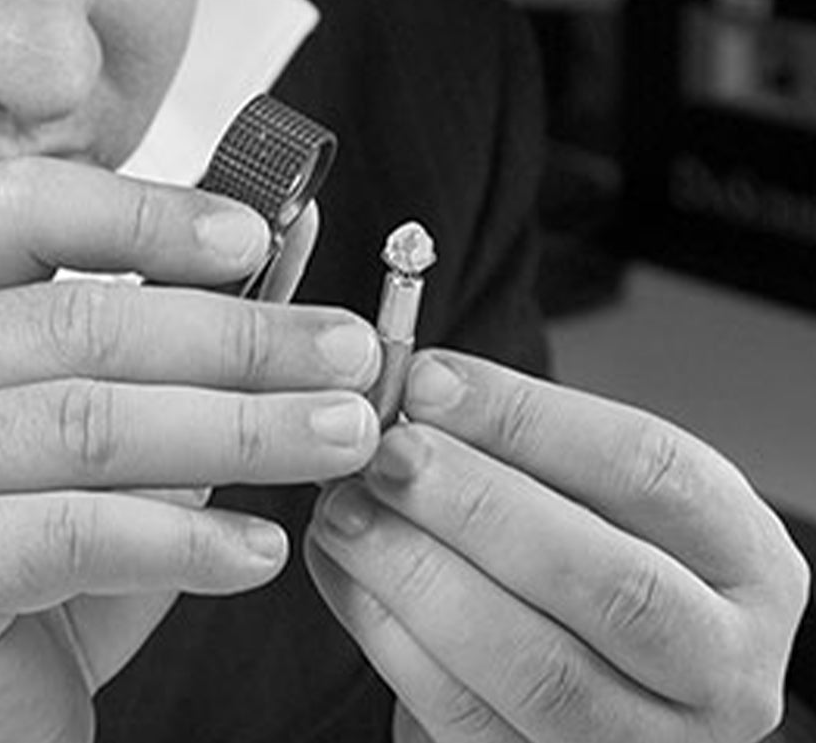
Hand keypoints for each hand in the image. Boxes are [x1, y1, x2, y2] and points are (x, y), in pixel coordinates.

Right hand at [0, 158, 381, 742]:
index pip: (22, 207)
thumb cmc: (30, 537)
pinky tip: (260, 546)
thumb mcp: (103, 408)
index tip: (255, 237)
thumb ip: (174, 322)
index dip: (144, 212)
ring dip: (240, 430)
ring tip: (337, 437)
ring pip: (91, 423)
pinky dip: (186, 540)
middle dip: (239, 338)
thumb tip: (290, 230)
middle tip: (345, 356)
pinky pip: (73, 535)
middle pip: (80, 322)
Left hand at [306, 350, 809, 742]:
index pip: (649, 472)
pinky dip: (392, 639)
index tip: (429, 381)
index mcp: (744, 561)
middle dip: (476, 506)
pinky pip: (467, 723)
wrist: (583, 667)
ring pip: (538, 671)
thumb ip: (515, 443)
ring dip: (418, 575)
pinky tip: (344, 572)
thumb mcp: (586, 488)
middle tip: (385, 452)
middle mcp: (721, 667)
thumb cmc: (581, 553)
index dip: (529, 420)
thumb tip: (415, 390)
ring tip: (345, 508)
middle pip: (609, 584)